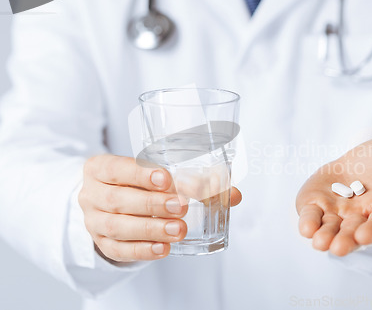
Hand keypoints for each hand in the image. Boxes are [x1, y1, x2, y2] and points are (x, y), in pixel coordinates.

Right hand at [79, 154, 241, 261]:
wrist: (109, 201)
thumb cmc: (137, 183)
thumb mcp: (154, 175)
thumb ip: (194, 181)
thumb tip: (233, 194)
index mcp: (100, 168)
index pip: (115, 168)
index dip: (139, 174)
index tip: (166, 179)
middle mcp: (91, 194)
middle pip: (117, 199)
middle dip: (151, 204)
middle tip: (181, 207)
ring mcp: (94, 221)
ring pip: (118, 227)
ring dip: (150, 229)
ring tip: (178, 230)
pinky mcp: (103, 244)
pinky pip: (120, 250)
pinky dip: (143, 250)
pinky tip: (163, 249)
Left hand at [296, 138, 371, 256]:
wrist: (364, 158)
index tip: (365, 236)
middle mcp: (359, 217)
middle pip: (352, 233)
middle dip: (345, 240)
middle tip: (337, 247)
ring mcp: (336, 212)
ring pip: (329, 228)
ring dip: (323, 235)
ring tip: (319, 241)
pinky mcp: (316, 204)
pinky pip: (311, 215)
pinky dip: (307, 221)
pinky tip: (305, 226)